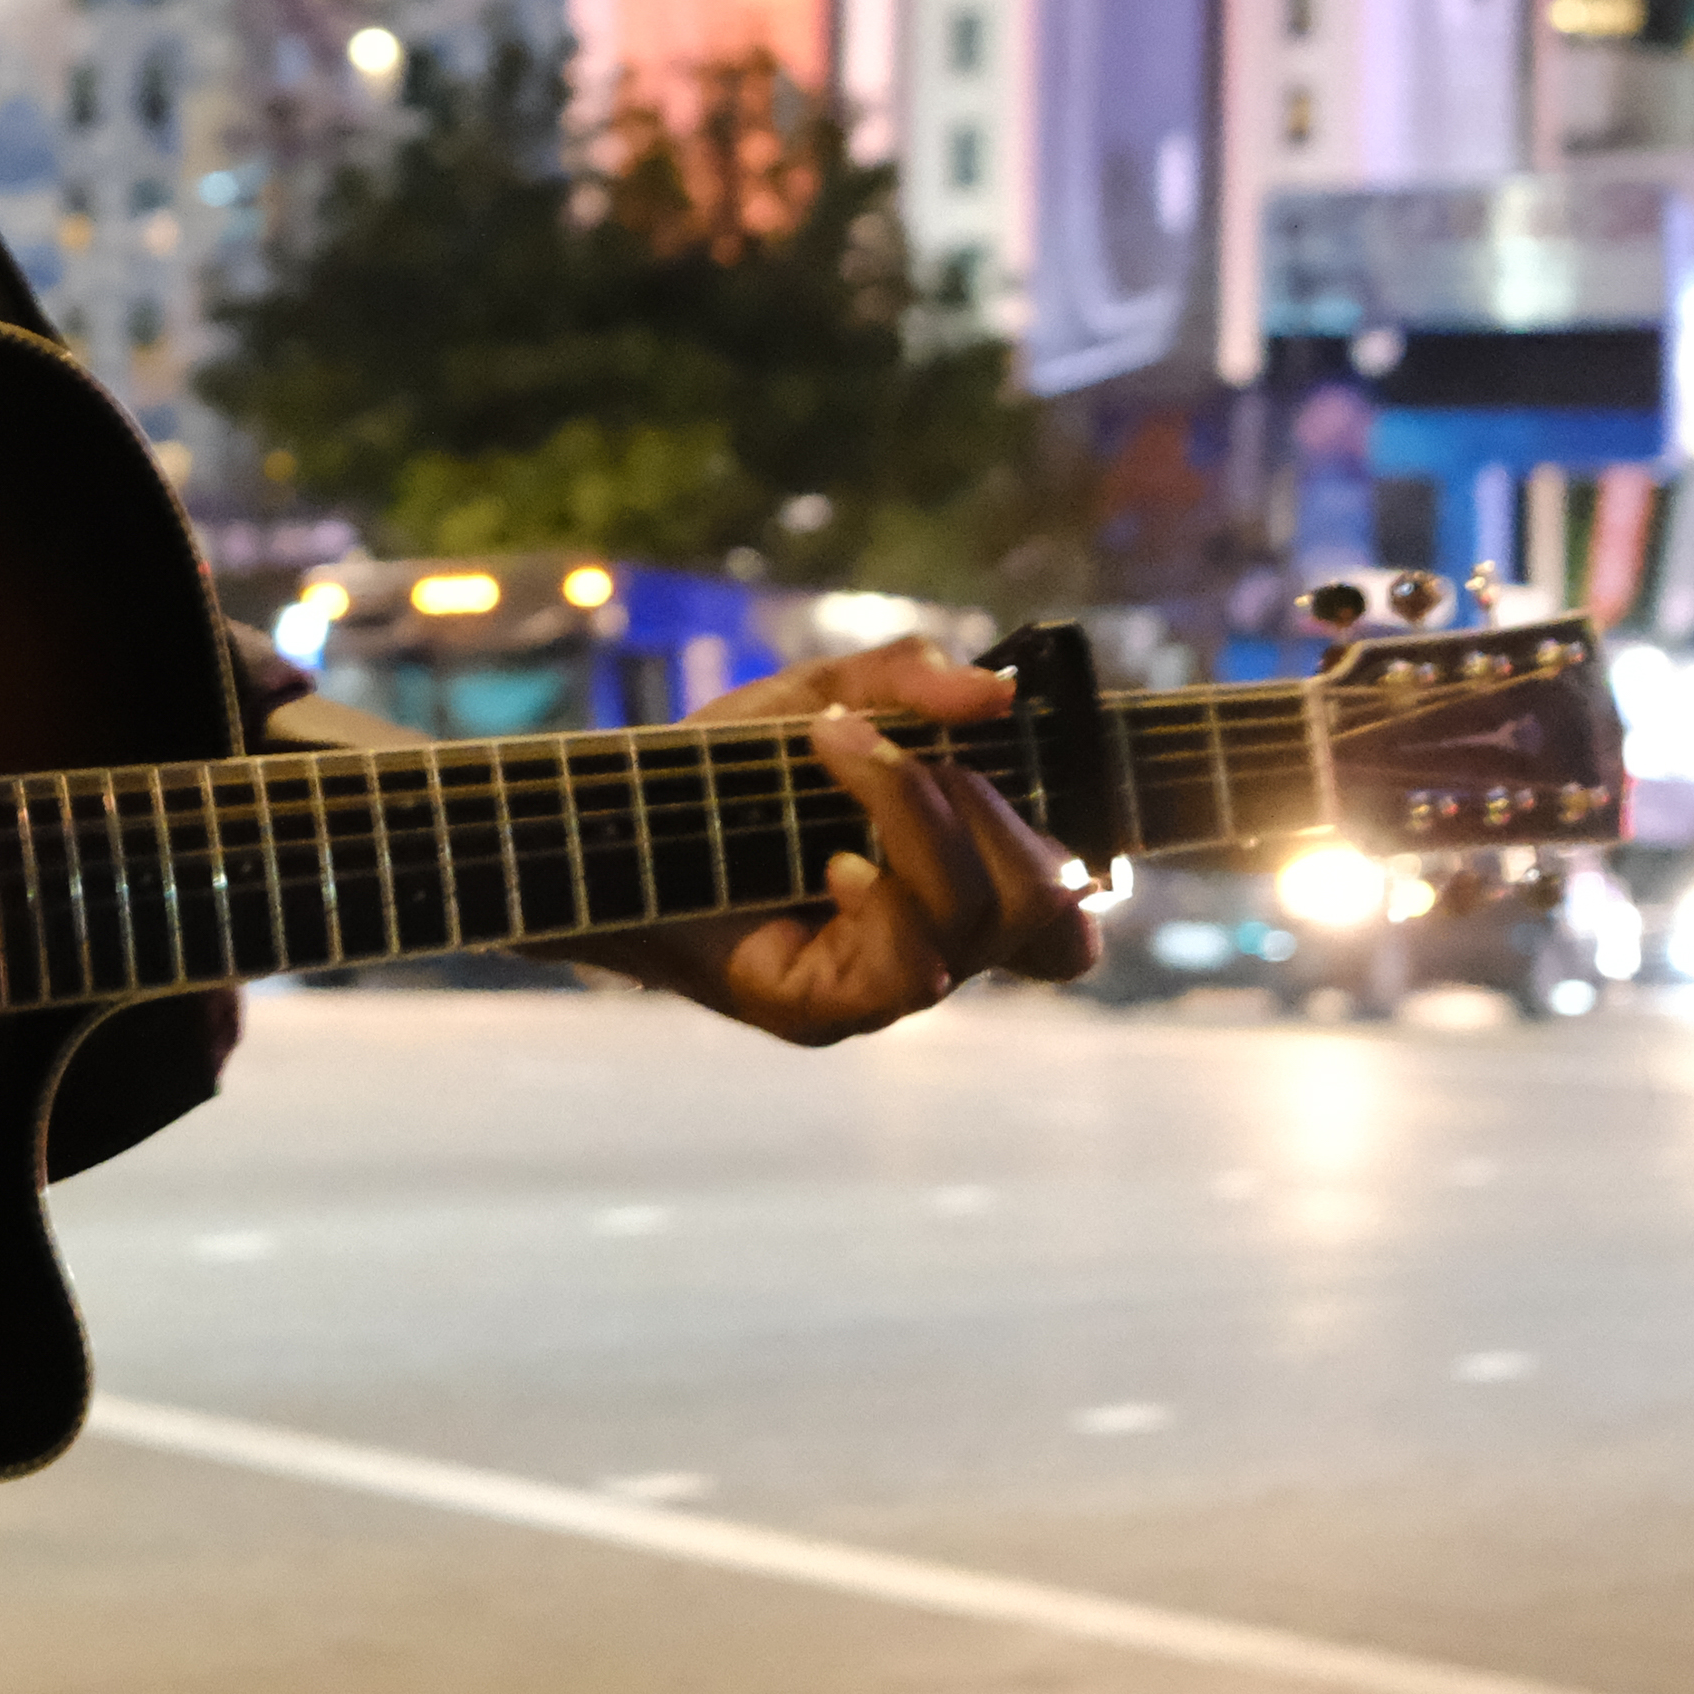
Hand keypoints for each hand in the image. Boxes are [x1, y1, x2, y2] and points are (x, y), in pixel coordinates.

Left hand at [567, 639, 1096, 1043]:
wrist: (607, 823)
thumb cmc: (718, 771)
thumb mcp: (817, 697)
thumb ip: (906, 681)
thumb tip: (996, 692)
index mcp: (951, 887)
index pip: (1067, 924)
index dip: (1087, 870)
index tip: (1037, 780)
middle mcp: (933, 948)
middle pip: (1045, 907)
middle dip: (987, 804)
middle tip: (894, 748)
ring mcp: (881, 988)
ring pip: (974, 924)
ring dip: (916, 814)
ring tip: (835, 754)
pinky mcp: (822, 1011)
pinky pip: (907, 972)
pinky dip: (885, 896)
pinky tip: (835, 861)